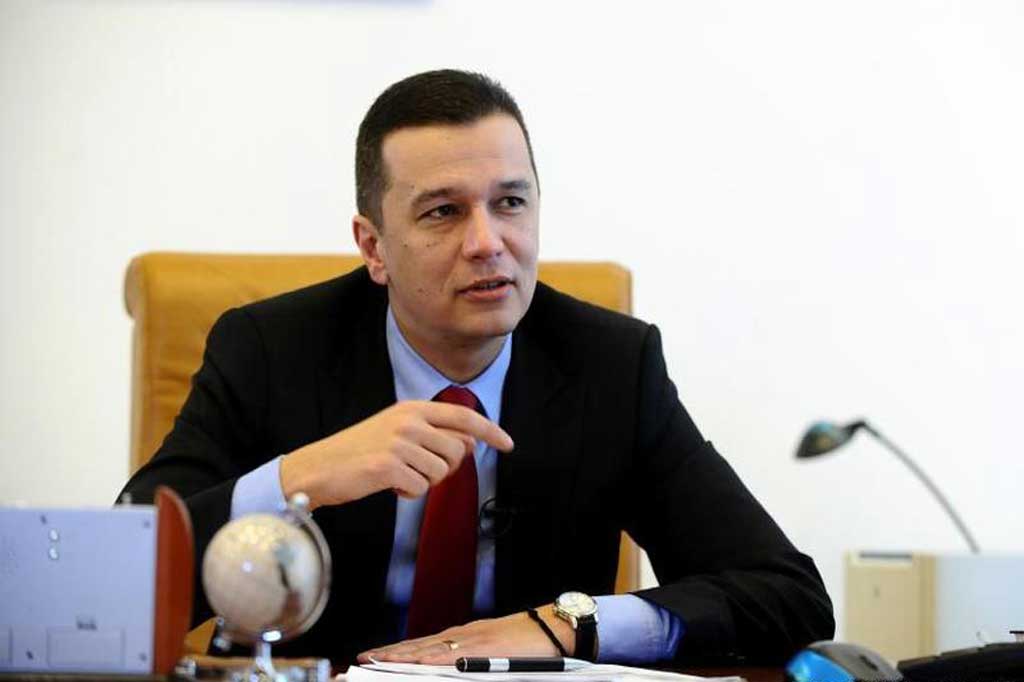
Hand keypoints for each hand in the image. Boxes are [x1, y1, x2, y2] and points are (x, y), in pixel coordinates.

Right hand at [280, 401, 513, 509]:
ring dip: (423, 482)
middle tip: (417, 470)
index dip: (491, 430)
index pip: (464, 417)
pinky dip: (408, 493)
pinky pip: (421, 488)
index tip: (508, 443)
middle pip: (457, 451)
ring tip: (397, 475)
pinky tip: (388, 485)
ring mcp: (399, 442)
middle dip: (445, 468)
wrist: (318, 467)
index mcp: (412, 409)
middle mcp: (408, 421)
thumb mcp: (396, 432)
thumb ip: (431, 433)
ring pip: (441, 472)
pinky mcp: (389, 466)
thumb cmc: (359, 452)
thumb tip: (468, 444)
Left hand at [356, 606, 573, 664]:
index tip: (372, 656)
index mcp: (462, 638)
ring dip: (401, 655)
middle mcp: (461, 636)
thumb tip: (447, 670)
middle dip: (389, 654)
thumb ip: (467, 659)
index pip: (420, 645)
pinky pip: (452, 655)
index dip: (395, 652)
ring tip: (377, 660)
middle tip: (362, 659)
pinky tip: (415, 662)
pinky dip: (431, 658)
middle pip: (418, 646)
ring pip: (429, 648)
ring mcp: (471, 641)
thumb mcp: (491, 650)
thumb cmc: (527, 644)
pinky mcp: (483, 648)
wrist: (555, 628)